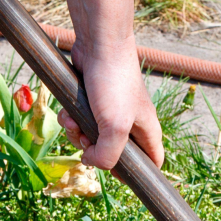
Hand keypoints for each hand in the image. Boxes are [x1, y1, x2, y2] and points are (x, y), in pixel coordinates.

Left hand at [58, 41, 162, 169]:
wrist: (98, 45)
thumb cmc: (113, 82)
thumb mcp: (115, 126)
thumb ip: (108, 154)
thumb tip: (92, 162)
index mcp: (146, 130)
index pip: (152, 162)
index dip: (137, 174)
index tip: (118, 176)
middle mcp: (131, 122)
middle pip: (113, 153)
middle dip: (94, 150)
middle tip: (86, 140)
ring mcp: (110, 111)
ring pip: (92, 137)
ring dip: (76, 133)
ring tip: (73, 121)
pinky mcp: (93, 101)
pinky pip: (80, 120)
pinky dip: (71, 119)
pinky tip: (67, 110)